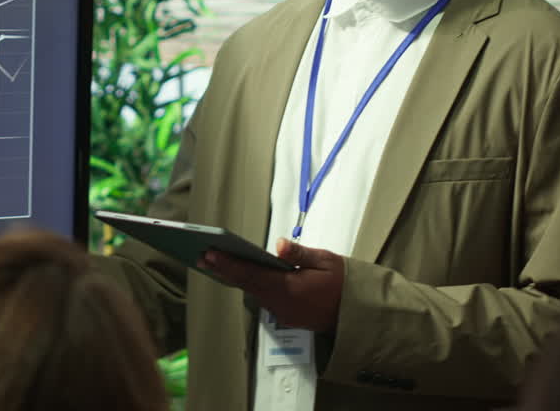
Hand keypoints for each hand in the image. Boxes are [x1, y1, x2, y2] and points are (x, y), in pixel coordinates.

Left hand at [197, 237, 343, 332]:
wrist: (358, 314)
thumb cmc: (344, 283)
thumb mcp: (327, 262)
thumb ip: (300, 253)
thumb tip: (280, 244)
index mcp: (290, 288)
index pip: (252, 274)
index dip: (229, 264)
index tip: (210, 253)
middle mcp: (281, 303)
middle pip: (247, 284)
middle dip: (224, 269)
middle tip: (201, 255)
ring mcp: (282, 313)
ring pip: (253, 292)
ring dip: (235, 277)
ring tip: (215, 262)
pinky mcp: (286, 316)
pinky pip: (263, 298)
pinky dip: (250, 285)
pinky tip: (240, 274)